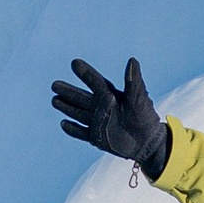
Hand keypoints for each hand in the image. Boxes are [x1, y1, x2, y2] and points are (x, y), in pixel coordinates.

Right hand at [52, 54, 171, 180]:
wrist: (149, 143)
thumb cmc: (145, 117)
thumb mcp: (138, 98)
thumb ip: (133, 81)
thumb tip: (132, 60)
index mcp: (111, 95)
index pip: (95, 81)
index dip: (85, 72)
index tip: (75, 63)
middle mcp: (102, 107)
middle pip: (81, 97)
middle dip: (68, 91)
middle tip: (54, 84)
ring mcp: (98, 122)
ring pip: (78, 113)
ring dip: (67, 107)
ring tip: (54, 100)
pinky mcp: (97, 137)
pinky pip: (82, 133)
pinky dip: (72, 130)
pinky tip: (63, 123)